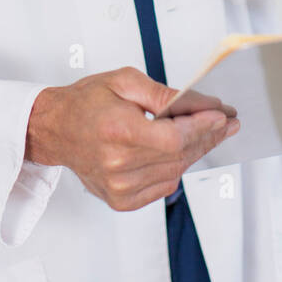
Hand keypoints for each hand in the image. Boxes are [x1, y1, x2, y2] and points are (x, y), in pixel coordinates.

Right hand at [24, 67, 239, 210]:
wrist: (56, 129)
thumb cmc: (86, 102)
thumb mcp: (124, 81)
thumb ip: (163, 94)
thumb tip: (198, 104)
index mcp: (117, 132)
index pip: (174, 138)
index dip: (202, 127)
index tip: (221, 115)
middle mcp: (117, 164)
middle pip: (179, 155)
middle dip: (207, 136)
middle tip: (226, 123)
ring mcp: (119, 186)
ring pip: (175, 172)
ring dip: (195, 152)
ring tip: (208, 134)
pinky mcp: (120, 199)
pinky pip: (163, 186)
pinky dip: (176, 169)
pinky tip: (179, 152)